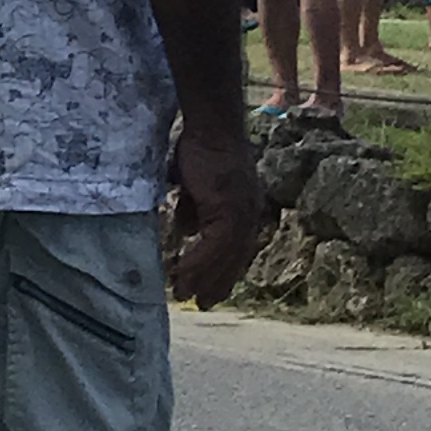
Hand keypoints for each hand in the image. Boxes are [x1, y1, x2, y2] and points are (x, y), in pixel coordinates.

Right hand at [163, 123, 268, 308]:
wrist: (212, 127)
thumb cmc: (202, 149)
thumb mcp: (198, 186)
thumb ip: (196, 209)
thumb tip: (187, 228)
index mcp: (245, 209)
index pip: (237, 248)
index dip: (225, 270)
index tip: (213, 288)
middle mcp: (249, 215)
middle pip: (234, 258)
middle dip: (218, 282)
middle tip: (202, 302)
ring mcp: (241, 214)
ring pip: (223, 257)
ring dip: (203, 278)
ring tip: (184, 293)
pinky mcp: (228, 211)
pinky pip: (212, 247)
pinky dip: (196, 264)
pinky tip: (182, 274)